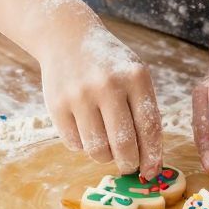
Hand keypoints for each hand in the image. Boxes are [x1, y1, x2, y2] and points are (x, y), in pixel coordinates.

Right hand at [39, 14, 161, 174]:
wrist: (67, 37)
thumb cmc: (108, 63)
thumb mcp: (134, 74)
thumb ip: (144, 111)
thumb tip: (151, 161)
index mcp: (135, 76)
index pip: (149, 127)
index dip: (152, 155)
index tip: (152, 171)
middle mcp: (108, 85)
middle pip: (124, 145)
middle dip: (129, 163)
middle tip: (128, 165)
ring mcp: (80, 95)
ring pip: (97, 150)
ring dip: (105, 157)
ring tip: (107, 146)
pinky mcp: (57, 105)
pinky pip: (74, 144)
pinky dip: (83, 146)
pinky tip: (86, 130)